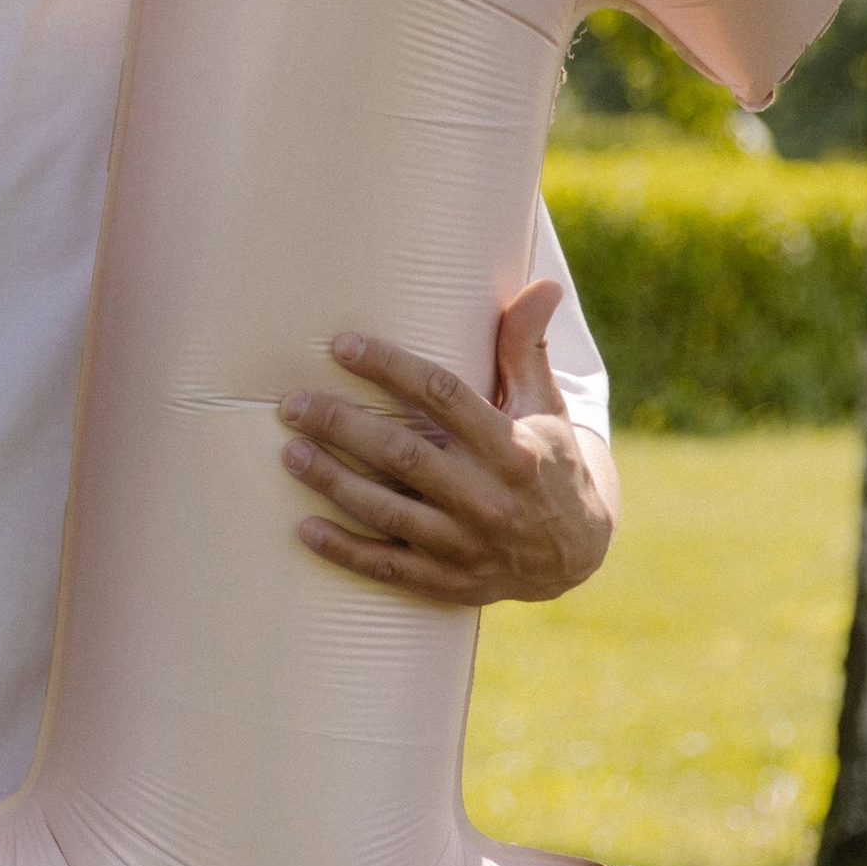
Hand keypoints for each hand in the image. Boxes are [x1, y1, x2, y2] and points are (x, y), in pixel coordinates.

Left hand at [277, 283, 615, 607]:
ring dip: (333, 481)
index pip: (442, 396)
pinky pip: (388, 568)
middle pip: (402, 454)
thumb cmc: (548, 461)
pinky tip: (303, 528)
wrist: (576, 553)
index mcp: (512, 447)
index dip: (389, 367)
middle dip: (342, 426)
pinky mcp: (449, 580)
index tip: (342, 345)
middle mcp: (488, 497)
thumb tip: (543, 284)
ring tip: (290, 452)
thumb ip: (525, 346)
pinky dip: (345, 551)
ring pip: (387, 511)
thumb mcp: (544, 406)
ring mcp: (467, 544)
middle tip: (294, 404)